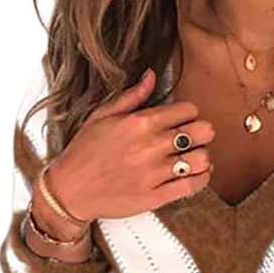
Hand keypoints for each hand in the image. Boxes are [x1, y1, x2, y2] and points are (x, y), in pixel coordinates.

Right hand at [46, 68, 215, 221]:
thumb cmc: (84, 152)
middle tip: (196, 138)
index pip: (188, 109)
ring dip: (203, 157)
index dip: (191, 113)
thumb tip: (151, 76)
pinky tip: (195, 174)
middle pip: (202, 131)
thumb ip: (132, 96)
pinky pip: (192, 186)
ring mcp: (155, 173)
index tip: (185, 120)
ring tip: (195, 157)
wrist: (69, 190)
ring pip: (201, 159)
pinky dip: (201, 179)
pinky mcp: (156, 196)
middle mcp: (151, 146)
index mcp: (140, 123)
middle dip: (203, 132)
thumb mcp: (102, 116)